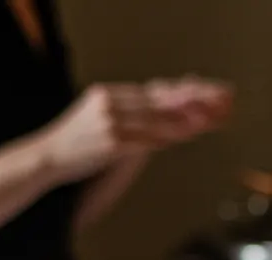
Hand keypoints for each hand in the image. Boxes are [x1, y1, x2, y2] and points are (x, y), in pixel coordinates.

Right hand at [41, 77, 232, 182]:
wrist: (48, 157)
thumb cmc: (75, 146)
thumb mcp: (99, 121)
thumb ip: (127, 117)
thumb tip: (157, 122)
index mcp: (109, 93)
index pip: (155, 90)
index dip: (184, 90)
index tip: (208, 90)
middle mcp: (112, 101)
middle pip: (163, 98)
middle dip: (196, 98)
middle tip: (224, 97)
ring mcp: (112, 121)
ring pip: (160, 118)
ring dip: (190, 117)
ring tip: (217, 115)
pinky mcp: (113, 142)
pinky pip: (149, 139)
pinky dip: (172, 135)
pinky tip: (190, 133)